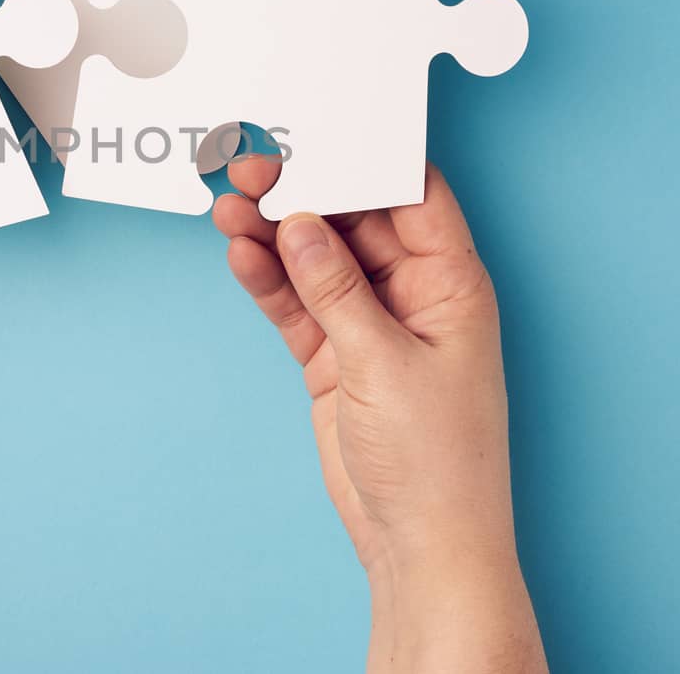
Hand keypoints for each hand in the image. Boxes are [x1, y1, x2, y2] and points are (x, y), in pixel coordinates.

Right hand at [214, 159, 545, 672]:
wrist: (420, 544)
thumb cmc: (438, 461)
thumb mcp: (384, 363)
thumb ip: (336, 289)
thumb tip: (299, 222)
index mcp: (452, 283)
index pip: (410, 196)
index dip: (364, 160)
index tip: (314, 134)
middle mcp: (413, 294)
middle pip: (352, 221)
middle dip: (303, 193)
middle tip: (251, 168)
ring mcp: (370, 325)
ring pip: (315, 259)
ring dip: (272, 234)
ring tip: (227, 208)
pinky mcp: (335, 356)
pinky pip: (296, 303)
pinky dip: (267, 280)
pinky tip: (239, 255)